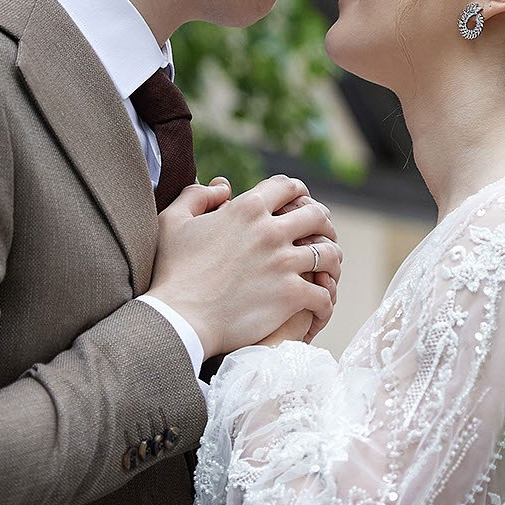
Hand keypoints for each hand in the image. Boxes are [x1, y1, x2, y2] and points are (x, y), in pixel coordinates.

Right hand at [148, 174, 338, 356]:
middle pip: (318, 216)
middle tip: (322, 236)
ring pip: (329, 254)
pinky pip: (323, 293)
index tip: (302, 202)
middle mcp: (270, 231)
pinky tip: (319, 304)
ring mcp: (284, 263)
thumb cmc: (172, 272)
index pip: (288, 187)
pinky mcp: (291, 294)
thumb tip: (223, 187)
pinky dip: (325, 300)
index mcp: (247, 209)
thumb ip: (197, 196)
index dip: (299, 193)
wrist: (179, 318)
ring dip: (331, 261)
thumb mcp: (173, 222)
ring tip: (327, 270)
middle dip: (323, 224)